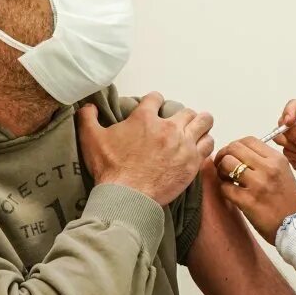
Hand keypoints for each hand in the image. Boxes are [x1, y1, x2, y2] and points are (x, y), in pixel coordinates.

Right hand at [77, 93, 213, 205]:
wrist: (127, 196)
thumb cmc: (109, 169)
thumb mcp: (91, 139)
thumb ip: (88, 118)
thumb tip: (88, 106)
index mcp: (144, 118)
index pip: (156, 98)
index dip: (155, 101)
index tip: (154, 108)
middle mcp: (168, 128)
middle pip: (186, 111)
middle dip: (183, 115)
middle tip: (179, 123)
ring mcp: (183, 145)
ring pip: (203, 123)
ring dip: (200, 124)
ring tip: (197, 129)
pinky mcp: (192, 162)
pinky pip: (208, 145)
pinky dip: (205, 143)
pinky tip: (201, 146)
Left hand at [212, 136, 295, 243]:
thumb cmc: (287, 201)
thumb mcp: (282, 172)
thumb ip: (264, 160)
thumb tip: (237, 153)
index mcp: (277, 159)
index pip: (248, 140)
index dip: (235, 146)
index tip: (232, 155)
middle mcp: (268, 168)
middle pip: (234, 148)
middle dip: (224, 156)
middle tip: (223, 166)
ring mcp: (258, 184)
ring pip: (227, 164)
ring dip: (221, 171)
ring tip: (227, 179)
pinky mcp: (248, 201)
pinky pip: (225, 187)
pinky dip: (224, 189)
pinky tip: (231, 193)